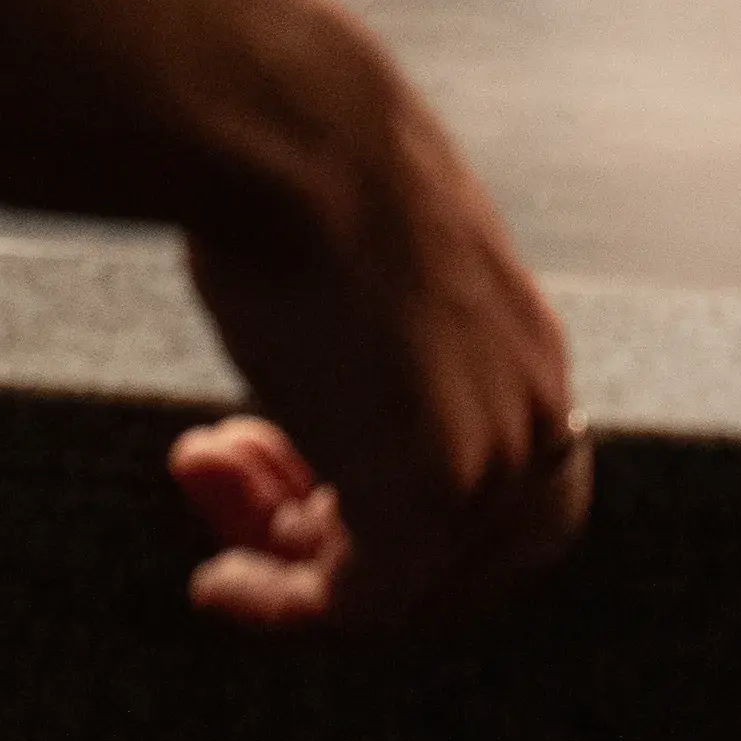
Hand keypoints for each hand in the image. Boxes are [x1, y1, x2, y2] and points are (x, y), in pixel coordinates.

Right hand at [171, 69, 590, 631]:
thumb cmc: (302, 173)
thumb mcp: (363, 275)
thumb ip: (381, 351)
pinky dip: (284, 607)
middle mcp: (534, 405)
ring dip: (292, 567)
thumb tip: (325, 389)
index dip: (394, 517)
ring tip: (206, 497)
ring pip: (404, 583)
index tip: (291, 500)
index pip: (495, 495)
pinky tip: (217, 582)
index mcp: (527, 347)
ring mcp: (492, 452)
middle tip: (240, 520)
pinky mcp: (432, 488)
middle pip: (463, 560)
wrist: (289, 133)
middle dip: (347, 555)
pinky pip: (362, 601)